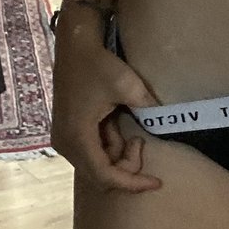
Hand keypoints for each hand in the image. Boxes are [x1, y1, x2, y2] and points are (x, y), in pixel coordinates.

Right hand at [50, 12, 164, 193]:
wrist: (75, 45)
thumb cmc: (98, 63)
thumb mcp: (127, 85)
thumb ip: (146, 107)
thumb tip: (163, 122)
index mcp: (78, 137)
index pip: (105, 175)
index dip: (132, 183)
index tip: (156, 182)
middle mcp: (66, 144)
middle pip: (100, 175)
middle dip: (126, 167)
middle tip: (142, 142)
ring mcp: (65, 139)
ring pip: (97, 165)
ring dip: (119, 155)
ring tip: (132, 130)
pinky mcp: (69, 132)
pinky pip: (93, 152)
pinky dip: (110, 146)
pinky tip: (116, 124)